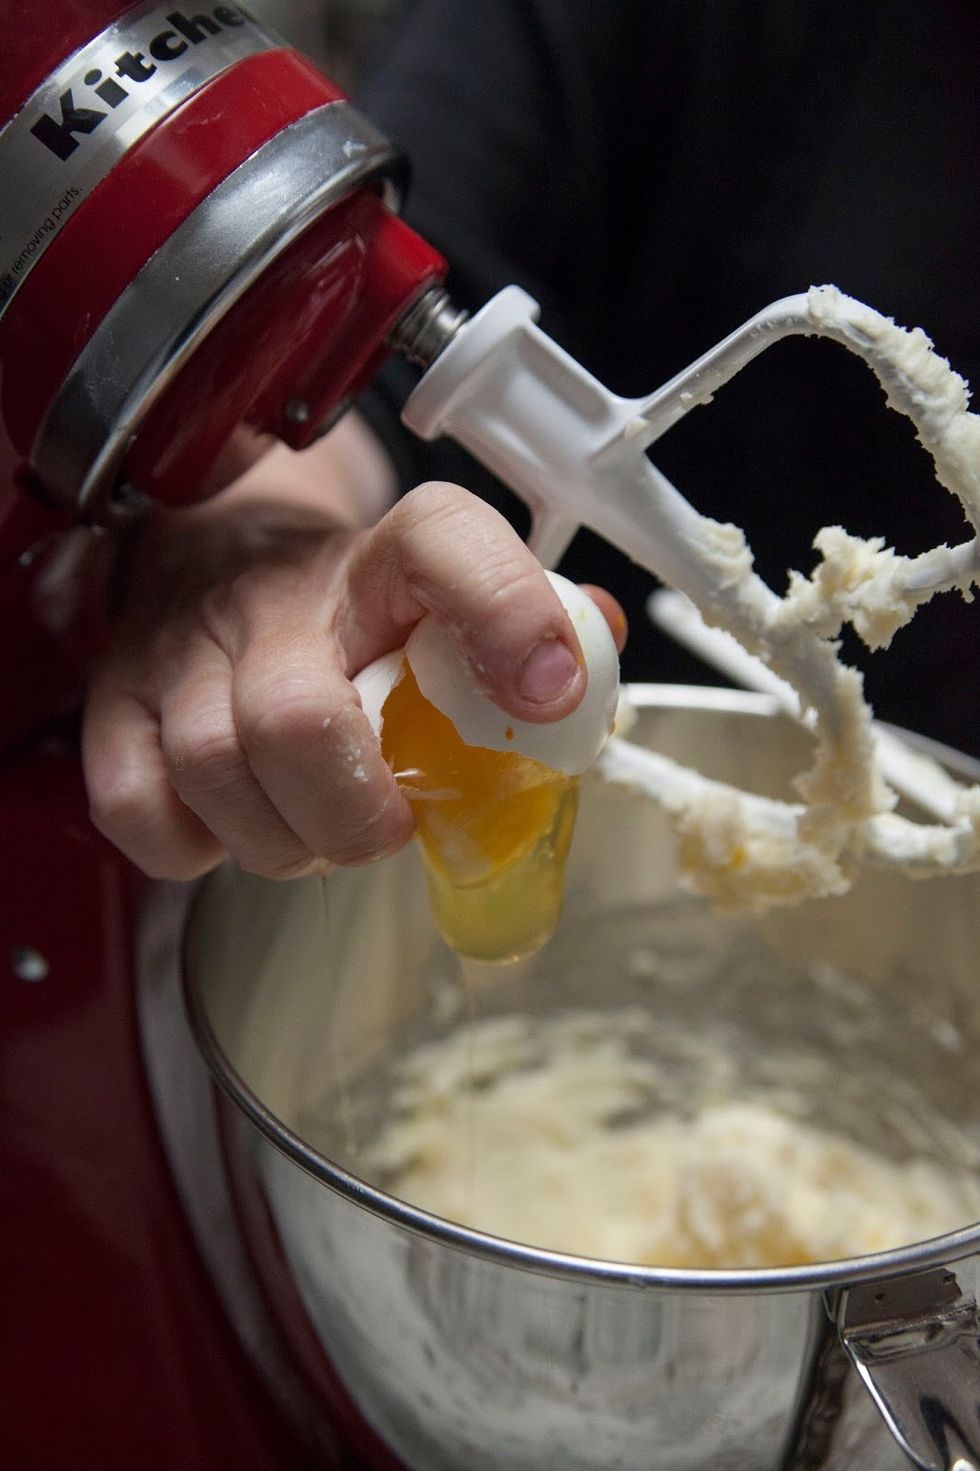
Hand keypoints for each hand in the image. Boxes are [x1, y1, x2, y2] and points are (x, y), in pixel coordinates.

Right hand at [82, 458, 625, 880]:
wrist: (221, 550)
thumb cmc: (358, 605)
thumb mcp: (452, 602)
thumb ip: (536, 632)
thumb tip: (582, 679)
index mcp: (385, 560)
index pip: (443, 544)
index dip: (504, 616)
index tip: (547, 696)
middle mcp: (277, 598)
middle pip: (296, 718)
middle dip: (356, 814)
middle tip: (389, 823)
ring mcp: (181, 651)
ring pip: (215, 770)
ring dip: (285, 839)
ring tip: (319, 824)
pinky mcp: (111, 704)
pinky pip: (140, 809)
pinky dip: (197, 846)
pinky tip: (241, 821)